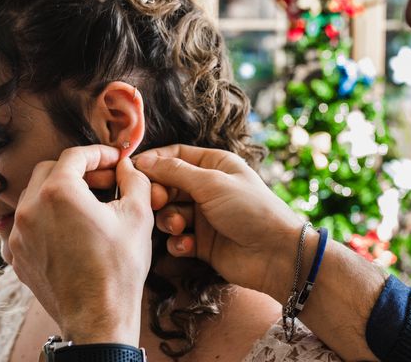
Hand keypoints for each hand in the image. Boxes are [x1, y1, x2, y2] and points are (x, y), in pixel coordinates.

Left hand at [8, 145, 152, 345]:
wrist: (98, 316)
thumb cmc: (118, 268)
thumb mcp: (138, 215)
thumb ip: (135, 180)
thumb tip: (127, 167)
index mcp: (58, 193)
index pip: (74, 155)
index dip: (98, 153)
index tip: (113, 160)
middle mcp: (30, 208)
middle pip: (49, 170)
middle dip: (77, 169)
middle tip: (103, 181)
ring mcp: (19, 233)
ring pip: (35, 194)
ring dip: (59, 191)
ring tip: (87, 204)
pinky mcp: (17, 254)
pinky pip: (28, 222)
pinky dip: (47, 216)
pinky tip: (71, 227)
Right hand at [133, 144, 304, 302]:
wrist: (276, 255)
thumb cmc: (251, 210)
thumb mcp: (212, 183)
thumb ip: (175, 172)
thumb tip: (143, 161)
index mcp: (214, 164)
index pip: (175, 156)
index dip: (154, 162)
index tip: (133, 171)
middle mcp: (207, 188)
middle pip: (168, 185)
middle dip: (159, 195)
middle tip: (157, 203)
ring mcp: (204, 216)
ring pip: (169, 213)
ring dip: (169, 220)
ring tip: (180, 227)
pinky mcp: (202, 242)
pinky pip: (177, 238)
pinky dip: (178, 242)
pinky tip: (188, 245)